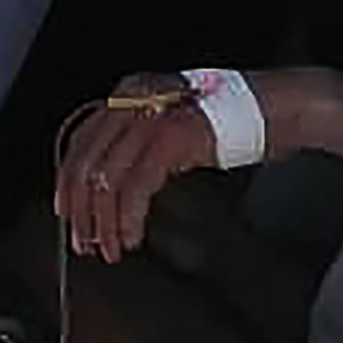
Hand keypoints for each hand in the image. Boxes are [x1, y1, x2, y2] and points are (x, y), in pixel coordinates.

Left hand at [53, 71, 323, 261]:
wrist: (276, 107)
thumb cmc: (228, 121)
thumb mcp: (170, 127)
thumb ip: (138, 145)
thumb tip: (104, 188)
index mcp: (127, 93)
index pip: (81, 141)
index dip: (68, 182)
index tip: (66, 214)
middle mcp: (132, 99)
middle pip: (86, 162)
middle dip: (81, 210)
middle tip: (84, 243)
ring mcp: (151, 116)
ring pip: (106, 179)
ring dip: (105, 222)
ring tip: (111, 249)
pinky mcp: (171, 138)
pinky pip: (135, 187)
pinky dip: (128, 218)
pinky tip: (132, 237)